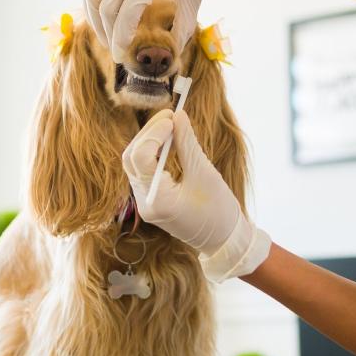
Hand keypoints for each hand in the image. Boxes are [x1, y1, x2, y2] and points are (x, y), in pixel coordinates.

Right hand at [83, 0, 221, 61]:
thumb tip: (174, 53)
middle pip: (106, 8)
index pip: (126, 15)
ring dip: (96, 21)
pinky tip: (100, 17)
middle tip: (117, 52)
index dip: (120, 39)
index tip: (121, 56)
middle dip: (109, 35)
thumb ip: (185, 26)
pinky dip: (91, 3)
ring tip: (107, 37)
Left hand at [122, 109, 270, 281]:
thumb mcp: (204, 172)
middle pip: (131, 158)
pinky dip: (154, 153)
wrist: (224, 241)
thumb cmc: (219, 210)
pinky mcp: (151, 201)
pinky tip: (170, 142)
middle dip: (149, 133)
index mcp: (157, 200)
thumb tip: (178, 115)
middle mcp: (144, 202)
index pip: (140, 157)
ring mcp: (145, 203)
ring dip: (150, 141)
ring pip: (134, 163)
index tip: (172, 117)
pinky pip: (144, 171)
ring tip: (172, 127)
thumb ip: (186, 142)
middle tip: (170, 116)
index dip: (153, 132)